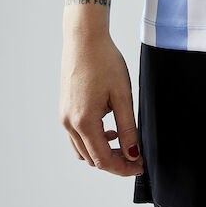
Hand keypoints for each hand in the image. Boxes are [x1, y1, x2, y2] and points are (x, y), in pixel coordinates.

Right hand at [59, 32, 144, 176]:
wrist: (84, 38)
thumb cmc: (104, 61)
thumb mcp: (122, 95)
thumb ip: (127, 128)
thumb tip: (133, 153)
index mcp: (84, 122)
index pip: (103, 160)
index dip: (123, 168)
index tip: (141, 166)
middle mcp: (69, 124)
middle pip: (92, 158)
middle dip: (115, 162)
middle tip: (137, 157)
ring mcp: (64, 117)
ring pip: (82, 150)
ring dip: (102, 152)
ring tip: (124, 141)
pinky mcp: (64, 109)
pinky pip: (77, 136)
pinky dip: (93, 139)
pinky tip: (109, 127)